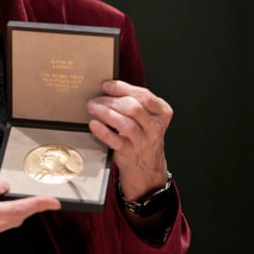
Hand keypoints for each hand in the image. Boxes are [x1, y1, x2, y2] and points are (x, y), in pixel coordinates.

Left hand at [87, 80, 172, 200]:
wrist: (146, 167)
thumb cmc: (143, 136)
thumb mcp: (147, 117)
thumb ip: (135, 102)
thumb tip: (108, 88)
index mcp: (161, 113)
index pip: (144, 96)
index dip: (122, 88)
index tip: (106, 86)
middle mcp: (155, 127)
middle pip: (133, 108)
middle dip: (110, 101)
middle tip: (95, 100)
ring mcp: (143, 141)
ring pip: (125, 124)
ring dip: (105, 113)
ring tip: (92, 108)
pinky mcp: (130, 152)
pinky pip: (115, 140)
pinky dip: (103, 131)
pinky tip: (93, 124)